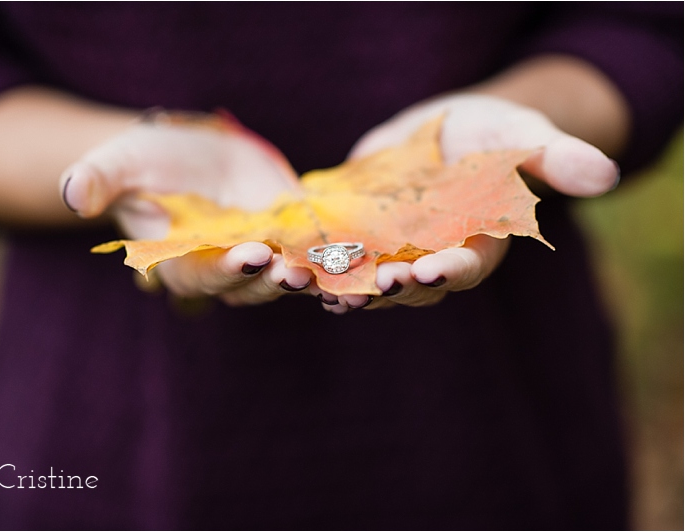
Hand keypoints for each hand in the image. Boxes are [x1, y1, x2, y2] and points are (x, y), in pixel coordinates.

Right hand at [60, 112, 312, 304]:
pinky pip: (315, 255)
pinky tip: (361, 259)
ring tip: (329, 270)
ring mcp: (261, 256)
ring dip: (308, 279)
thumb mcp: (116, 163)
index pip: (201, 276)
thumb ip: (96, 181)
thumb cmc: (146, 159)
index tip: (248, 254)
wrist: (190, 150)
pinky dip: (334, 261)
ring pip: (286, 277)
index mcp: (179, 262)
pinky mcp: (291, 237)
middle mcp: (222, 270)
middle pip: (249, 285)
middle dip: (271, 280)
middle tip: (292, 269)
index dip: (224, 270)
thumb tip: (71, 194)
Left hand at [316, 94, 620, 312]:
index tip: (432, 269)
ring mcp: (393, 253)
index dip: (451, 269)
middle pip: (415, 284)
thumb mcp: (523, 136)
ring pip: (370, 283)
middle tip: (377, 285)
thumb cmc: (491, 133)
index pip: (467, 265)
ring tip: (325, 292)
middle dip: (397, 287)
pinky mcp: (359, 240)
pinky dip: (318, 270)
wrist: (444, 131)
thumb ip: (557, 157)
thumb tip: (605, 174)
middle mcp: (433, 258)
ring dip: (347, 290)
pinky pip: (337, 262)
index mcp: (477, 242)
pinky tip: (295, 273)